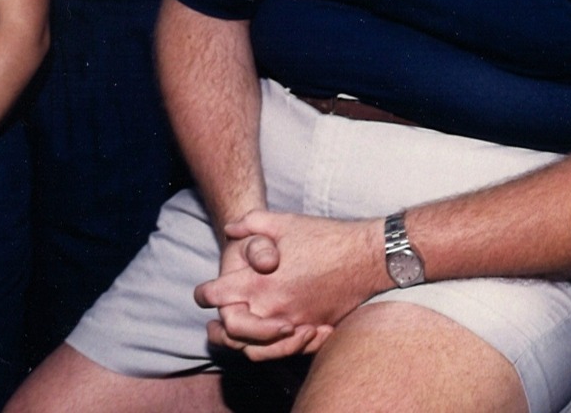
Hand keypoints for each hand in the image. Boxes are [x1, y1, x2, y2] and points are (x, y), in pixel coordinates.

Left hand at [194, 211, 379, 360]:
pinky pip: (283, 350)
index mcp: (259, 281)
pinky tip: (272, 334)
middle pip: (230, 331)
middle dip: (221, 324)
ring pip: (254, 348)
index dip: (204, 293)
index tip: (206, 291)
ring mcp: (293, 323)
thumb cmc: (325, 236)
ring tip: (242, 330)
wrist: (366, 256)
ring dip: (244, 341)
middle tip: (220, 317)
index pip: (215, 297)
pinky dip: (273, 346)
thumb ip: (251, 223)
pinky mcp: (311, 330)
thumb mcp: (284, 221)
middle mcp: (272, 307)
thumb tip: (229, 230)